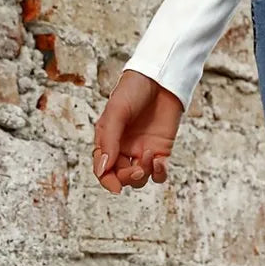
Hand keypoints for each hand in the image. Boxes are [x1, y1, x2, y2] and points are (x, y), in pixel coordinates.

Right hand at [92, 71, 183, 193]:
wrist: (160, 78)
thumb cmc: (134, 90)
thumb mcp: (116, 112)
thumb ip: (109, 140)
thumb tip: (102, 169)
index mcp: (108, 139)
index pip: (103, 168)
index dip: (107, 180)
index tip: (115, 187)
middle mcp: (124, 148)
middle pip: (122, 176)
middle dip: (128, 178)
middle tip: (137, 169)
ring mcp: (143, 150)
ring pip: (141, 178)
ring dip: (143, 174)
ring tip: (149, 158)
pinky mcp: (162, 151)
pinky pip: (159, 173)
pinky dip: (159, 173)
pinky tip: (159, 163)